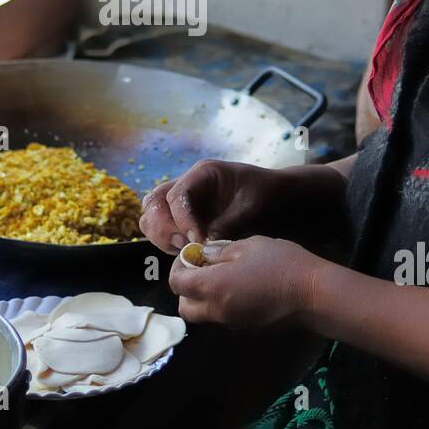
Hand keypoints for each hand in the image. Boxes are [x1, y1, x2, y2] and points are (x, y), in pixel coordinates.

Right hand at [138, 159, 290, 254]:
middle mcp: (187, 186)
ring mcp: (183, 204)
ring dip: (161, 237)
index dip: (182, 220)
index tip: (196, 241)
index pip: (177, 195)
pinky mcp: (184, 221)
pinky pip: (163, 231)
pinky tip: (187, 254)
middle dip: (162, 227)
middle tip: (182, 246)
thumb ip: (227, 224)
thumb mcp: (251, 207)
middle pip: (154, 203)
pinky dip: (167, 244)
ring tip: (183, 251)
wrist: (276, 198)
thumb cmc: (266, 195)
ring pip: (152, 217)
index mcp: (202, 174)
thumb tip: (203, 245)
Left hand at [167, 235, 323, 329]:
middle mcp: (217, 311)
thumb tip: (204, 256)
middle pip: (185, 307)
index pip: (177, 284)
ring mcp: (232, 324)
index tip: (191, 255)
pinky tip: (240, 289)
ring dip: (203, 300)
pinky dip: (221, 306)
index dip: (178, 268)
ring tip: (222, 279)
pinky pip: (223, 319)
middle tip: (201, 270)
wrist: (313, 294)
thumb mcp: (248, 246)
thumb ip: (220, 252)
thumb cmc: (281, 263)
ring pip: (203, 316)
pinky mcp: (247, 329)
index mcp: (212, 287)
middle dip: (186, 290)